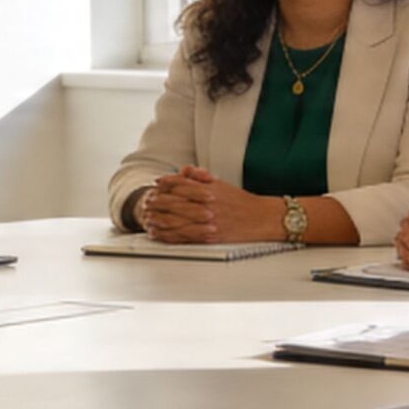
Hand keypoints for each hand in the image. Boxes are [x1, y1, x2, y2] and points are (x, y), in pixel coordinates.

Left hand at [138, 165, 281, 243]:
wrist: (261, 219)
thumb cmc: (241, 202)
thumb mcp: (222, 184)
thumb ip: (200, 177)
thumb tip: (183, 170)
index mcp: (209, 190)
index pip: (181, 184)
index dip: (166, 183)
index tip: (156, 183)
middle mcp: (206, 205)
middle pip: (174, 202)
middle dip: (157, 201)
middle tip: (147, 201)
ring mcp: (207, 222)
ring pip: (175, 220)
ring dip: (158, 219)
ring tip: (147, 218)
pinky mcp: (209, 237)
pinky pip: (183, 236)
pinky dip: (167, 235)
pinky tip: (157, 233)